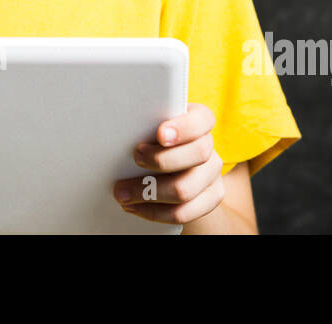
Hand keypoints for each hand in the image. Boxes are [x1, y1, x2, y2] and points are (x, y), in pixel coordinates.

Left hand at [111, 102, 223, 224]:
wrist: (175, 170)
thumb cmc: (152, 141)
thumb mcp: (150, 128)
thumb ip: (144, 126)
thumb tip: (118, 128)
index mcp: (198, 121)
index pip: (202, 119)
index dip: (184, 127)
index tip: (160, 134)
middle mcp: (208, 146)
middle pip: (197, 154)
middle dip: (161, 160)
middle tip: (134, 158)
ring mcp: (212, 174)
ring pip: (185, 188)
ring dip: (149, 193)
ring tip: (122, 193)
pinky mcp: (210, 198)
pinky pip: (183, 212)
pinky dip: (154, 212)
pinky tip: (135, 207)